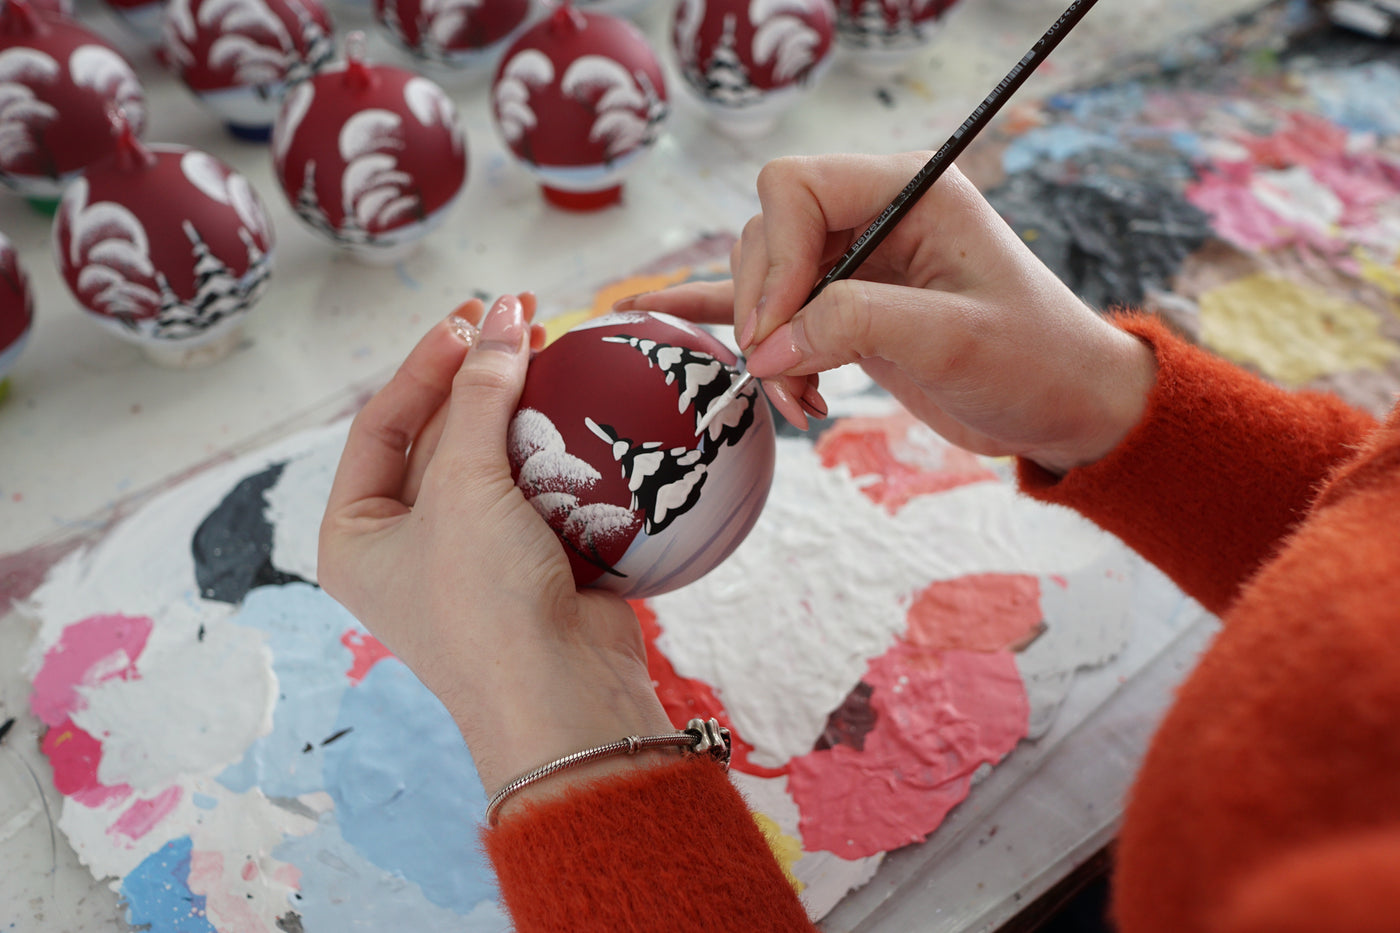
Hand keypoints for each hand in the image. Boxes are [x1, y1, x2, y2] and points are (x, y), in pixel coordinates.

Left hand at [318, 294, 674, 813]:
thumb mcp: (466, 488)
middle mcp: (407, 545)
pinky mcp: (531, 563)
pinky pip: (537, 488)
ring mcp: (472, 555)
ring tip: (554, 347)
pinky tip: (579, 407)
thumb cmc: (484, 601)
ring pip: (493, 459)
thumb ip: (482, 395)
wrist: (564, 699)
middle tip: (524, 318)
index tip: (473, 315)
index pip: (382, 425)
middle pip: (439, 436)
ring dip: (522, 408)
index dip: (427, 364)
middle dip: (480, 379)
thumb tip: (504, 315)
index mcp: (357, 535)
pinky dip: (556, 449)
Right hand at [621, 153, 1156, 473]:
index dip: (775, 259)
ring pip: (759, 278)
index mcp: (908, 191)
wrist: (1061, 408)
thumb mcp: (954, 338)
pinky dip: (718, 314)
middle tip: (787, 377)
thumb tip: (765, 348)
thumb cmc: (1034, 361)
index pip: (795, 188)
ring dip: (762, 344)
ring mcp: (852, 262)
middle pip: (766, 235)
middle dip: (762, 312)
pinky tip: (656, 315)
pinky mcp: (841, 308)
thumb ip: (857, 326)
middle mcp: (872, 215)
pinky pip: (766, 303)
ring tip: (800, 400)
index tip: (780, 332)